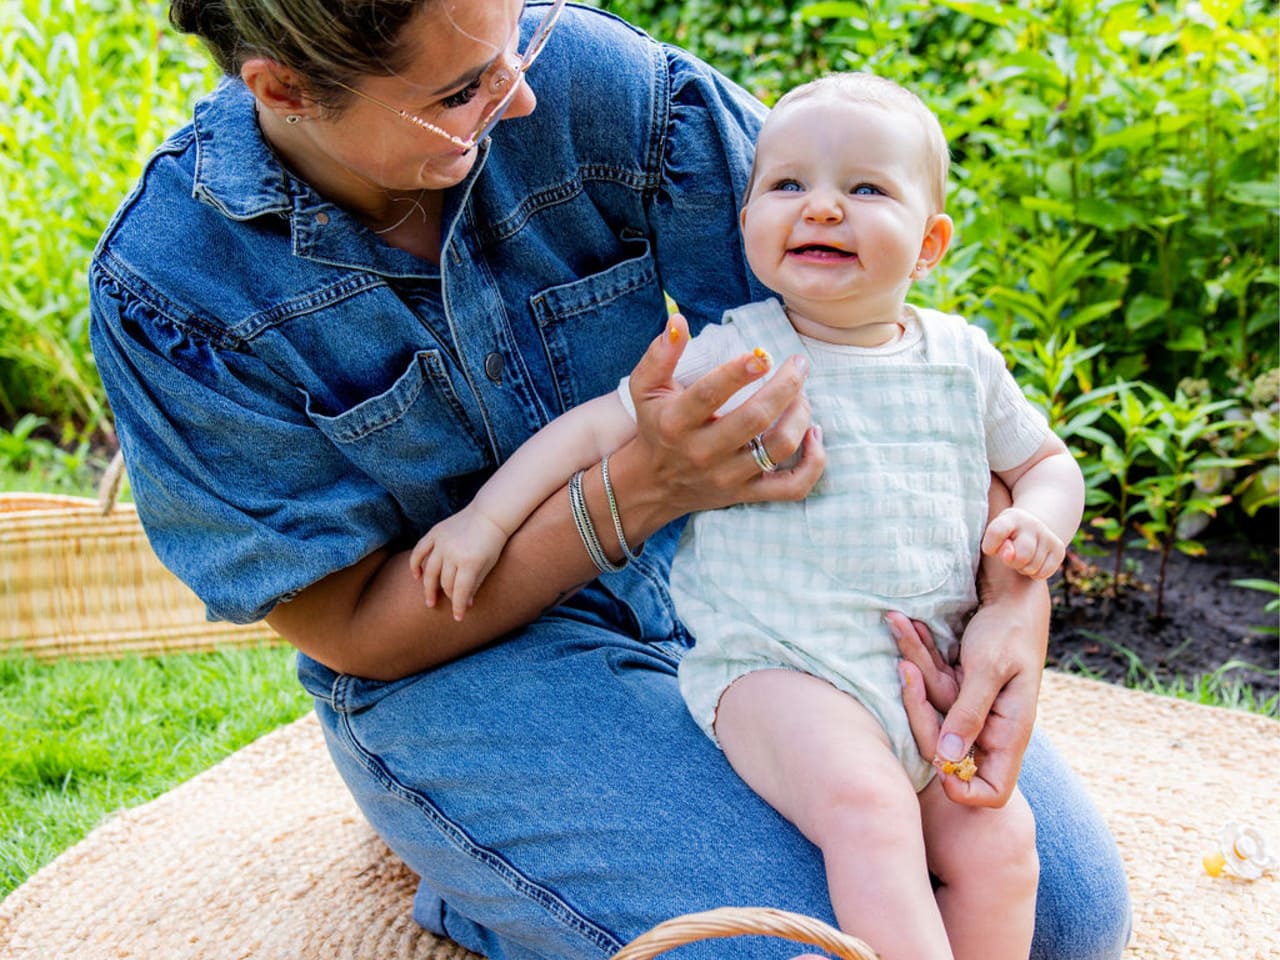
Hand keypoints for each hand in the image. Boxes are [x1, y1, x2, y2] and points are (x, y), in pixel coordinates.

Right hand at [408, 508, 509, 620]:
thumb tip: (466, 604)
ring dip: (428, 587)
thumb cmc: (493, 542)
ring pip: (430, 571)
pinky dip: (415, 564)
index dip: (458, 607)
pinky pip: (420, 550)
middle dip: (446, 596)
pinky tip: (416, 576)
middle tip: (442, 606)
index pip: (460, 591)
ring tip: (429, 600)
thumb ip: (475, 584)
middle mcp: (454, 553)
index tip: (458, 618)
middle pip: (444, 582)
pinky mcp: (435, 532)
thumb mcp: (488, 565)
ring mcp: (442, 542)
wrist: (490, 514)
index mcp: (470, 562)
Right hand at [622, 314, 825, 520]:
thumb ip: (660, 354)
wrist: (654, 485)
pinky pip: (793, 487)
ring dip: (800, 415)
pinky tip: (814, 434)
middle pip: (755, 419)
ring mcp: (728, 477)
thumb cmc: (656, 426)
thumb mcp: (645, 389)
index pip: (709, 395)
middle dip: (785, 386)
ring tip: (801, 395)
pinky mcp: (747, 493)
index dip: (737, 373)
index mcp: (676, 422)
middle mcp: (703, 452)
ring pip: (778, 447)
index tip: (762, 355)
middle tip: (798, 365)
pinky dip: (813, 462)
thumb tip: (678, 320)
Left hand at [890, 578, 1046, 806]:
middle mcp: (991, 726)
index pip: (990, 791)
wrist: (1014, 591)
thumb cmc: (1010, 628)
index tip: (936, 764)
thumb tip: (947, 761)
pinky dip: (919, 652)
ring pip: (931, 703)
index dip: (962, 791)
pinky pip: (931, 679)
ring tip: (898, 623)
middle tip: (905, 667)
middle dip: (917, 705)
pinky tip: (904, 623)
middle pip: (942, 745)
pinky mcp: (959, 684)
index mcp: (1010, 733)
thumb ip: (969, 713)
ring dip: (913, 662)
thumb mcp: (989, 669)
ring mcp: (973, 706)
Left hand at [981, 506, 1065, 578]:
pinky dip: (1034, 574)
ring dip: (1023, 569)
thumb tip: (1009, 555)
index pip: (996, 532)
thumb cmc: (1005, 537)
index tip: (991, 550)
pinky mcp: (1059, 549)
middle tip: (1010, 557)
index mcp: (1011, 518)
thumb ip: (994, 546)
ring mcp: (1048, 536)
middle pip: (1021, 557)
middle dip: (1013, 563)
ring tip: (1022, 557)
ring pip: (1032, 568)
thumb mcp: (994, 538)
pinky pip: (1043, 574)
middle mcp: (1032, 524)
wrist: (1031, 528)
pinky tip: (1032, 562)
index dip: (990, 546)